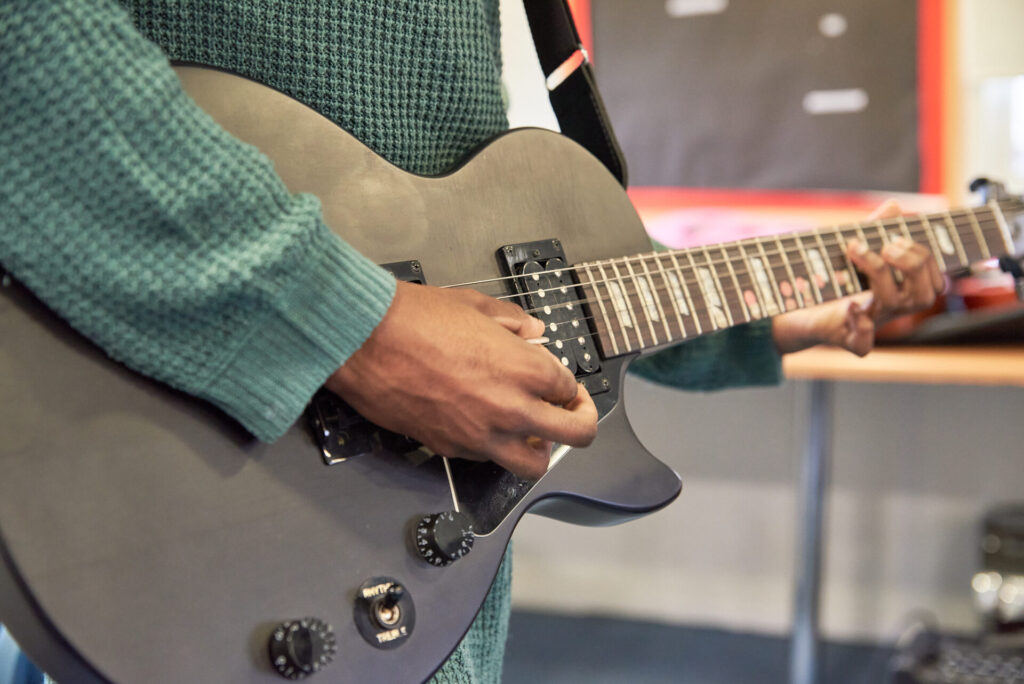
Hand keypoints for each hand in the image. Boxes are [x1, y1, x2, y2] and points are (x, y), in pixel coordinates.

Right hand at [325, 281, 597, 478]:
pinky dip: (496, 447)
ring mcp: (482, 436)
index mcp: (525, 369)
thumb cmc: (412, 319)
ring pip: (533, 464)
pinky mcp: (451, 449)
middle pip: (572, 435)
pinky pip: (489, 459)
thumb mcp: (474, 305)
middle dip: (580, 423)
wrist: (363, 342)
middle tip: (573, 414)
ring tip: (532, 431)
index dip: (570, 384)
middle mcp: (512, 409)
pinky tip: (485, 424)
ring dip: (540, 449)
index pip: (570, 388)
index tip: (563, 381)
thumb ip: (512, 322)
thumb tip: (531, 331)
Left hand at [772, 200, 944, 355]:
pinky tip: (850, 304)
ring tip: (857, 249)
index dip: (924, 257)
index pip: (935, 280)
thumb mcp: (857, 252)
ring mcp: (871, 324)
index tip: (896, 238)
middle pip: (923, 295)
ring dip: (879, 272)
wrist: (801, 312)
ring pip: (895, 305)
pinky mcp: (846, 338)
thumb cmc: (835, 280)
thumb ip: (876, 229)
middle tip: (885, 245)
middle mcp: (892, 310)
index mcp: (902, 291)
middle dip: (909, 264)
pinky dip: (860, 326)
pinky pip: (863, 344)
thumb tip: (894, 206)